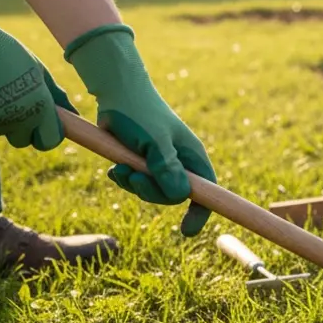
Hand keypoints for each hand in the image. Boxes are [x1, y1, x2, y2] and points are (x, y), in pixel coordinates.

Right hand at [0, 0, 75, 149]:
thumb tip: (73, 114)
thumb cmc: (7, 52)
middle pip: (23, 140)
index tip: (46, 123)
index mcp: (39, 107)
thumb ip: (55, 95)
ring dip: (2, 119)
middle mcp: (16, 119)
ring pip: (0, 131)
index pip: (50, 141)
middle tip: (20, 105)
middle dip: (24, 128)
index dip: (48, 134)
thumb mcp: (37, 70)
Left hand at [65, 24, 215, 235]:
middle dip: (151, 192)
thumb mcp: (155, 141)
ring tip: (121, 168)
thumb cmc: (140, 112)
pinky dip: (125, 179)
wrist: (117, 91)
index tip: (186, 231)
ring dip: (133, 184)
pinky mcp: (142, 161)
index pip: (206, 191)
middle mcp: (180, 162)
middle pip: (173, 196)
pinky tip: (116, 168)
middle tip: (134, 177)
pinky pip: (136, 182)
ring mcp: (160, 163)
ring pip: (152, 191)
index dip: (200, 212)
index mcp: (192, 157)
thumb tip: (180, 196)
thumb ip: (167, 168)